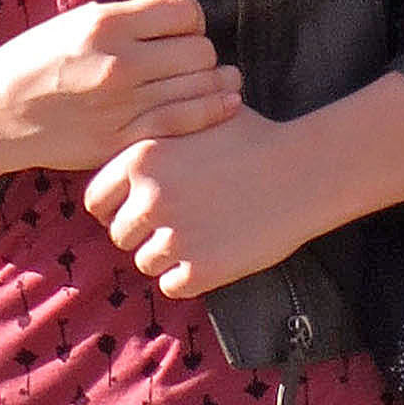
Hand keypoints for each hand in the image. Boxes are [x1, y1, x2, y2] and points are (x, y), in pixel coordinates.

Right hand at [0, 0, 239, 188]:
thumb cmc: (36, 62)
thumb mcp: (75, 22)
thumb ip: (126, 18)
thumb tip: (175, 16)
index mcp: (106, 23)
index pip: (184, 10)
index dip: (192, 19)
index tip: (184, 31)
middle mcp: (118, 61)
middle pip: (199, 49)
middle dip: (202, 53)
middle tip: (192, 62)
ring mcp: (122, 103)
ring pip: (199, 85)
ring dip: (215, 82)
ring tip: (221, 82)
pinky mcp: (121, 138)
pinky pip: (184, 121)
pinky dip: (212, 110)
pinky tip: (225, 104)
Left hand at [86, 106, 333, 297]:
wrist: (306, 171)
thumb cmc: (258, 139)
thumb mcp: (200, 119)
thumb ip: (158, 135)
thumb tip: (130, 146)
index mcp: (141, 159)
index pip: (97, 201)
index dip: (116, 209)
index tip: (139, 212)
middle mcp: (150, 199)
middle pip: (121, 235)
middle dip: (145, 234)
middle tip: (181, 225)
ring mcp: (174, 237)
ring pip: (145, 262)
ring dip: (168, 256)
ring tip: (204, 236)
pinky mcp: (201, 270)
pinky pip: (174, 285)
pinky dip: (190, 277)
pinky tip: (216, 254)